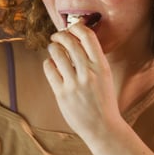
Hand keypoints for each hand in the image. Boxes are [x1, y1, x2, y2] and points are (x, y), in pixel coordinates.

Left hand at [42, 24, 120, 143]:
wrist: (102, 127)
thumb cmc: (103, 101)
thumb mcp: (105, 77)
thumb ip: (93, 60)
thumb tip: (77, 42)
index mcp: (101, 66)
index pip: (87, 36)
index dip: (77, 27)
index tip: (71, 29)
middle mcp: (88, 72)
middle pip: (69, 41)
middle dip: (60, 35)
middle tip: (56, 37)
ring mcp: (74, 83)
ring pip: (56, 53)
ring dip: (52, 48)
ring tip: (53, 50)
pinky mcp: (62, 94)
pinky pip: (49, 69)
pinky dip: (48, 63)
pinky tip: (51, 65)